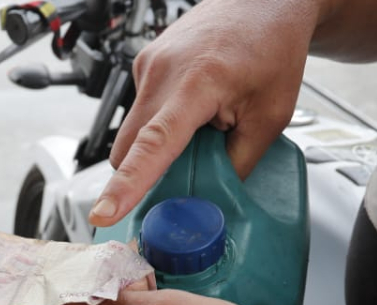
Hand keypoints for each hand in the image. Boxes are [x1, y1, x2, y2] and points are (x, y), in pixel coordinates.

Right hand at [89, 0, 319, 227]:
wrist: (265, 1)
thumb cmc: (271, 47)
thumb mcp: (270, 116)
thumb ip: (238, 163)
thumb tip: (209, 199)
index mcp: (197, 82)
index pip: (153, 144)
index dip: (127, 184)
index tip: (105, 212)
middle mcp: (162, 70)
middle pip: (128, 148)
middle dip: (147, 171)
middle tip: (189, 169)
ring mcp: (148, 63)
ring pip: (133, 131)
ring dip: (158, 144)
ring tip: (202, 124)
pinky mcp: (144, 62)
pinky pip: (141, 110)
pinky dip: (162, 121)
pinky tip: (194, 106)